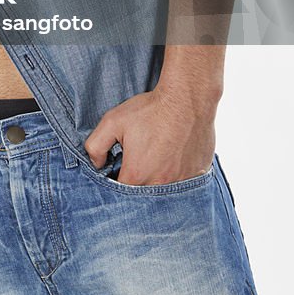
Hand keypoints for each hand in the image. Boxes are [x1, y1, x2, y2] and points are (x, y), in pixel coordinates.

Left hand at [84, 85, 215, 184]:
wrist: (187, 99)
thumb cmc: (150, 110)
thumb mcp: (113, 121)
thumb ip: (96, 145)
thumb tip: (97, 163)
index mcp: (137, 175)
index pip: (120, 191)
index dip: (117, 179)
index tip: (120, 165)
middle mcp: (160, 184)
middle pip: (142, 195)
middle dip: (137, 180)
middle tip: (139, 160)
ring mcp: (182, 182)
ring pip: (164, 191)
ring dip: (158, 179)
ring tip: (157, 158)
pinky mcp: (197, 176)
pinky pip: (184, 185)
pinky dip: (177, 176)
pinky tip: (174, 158)